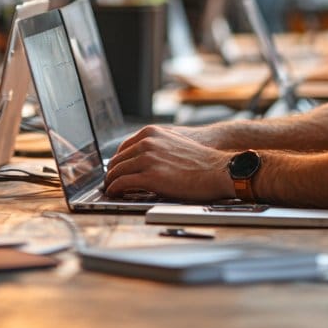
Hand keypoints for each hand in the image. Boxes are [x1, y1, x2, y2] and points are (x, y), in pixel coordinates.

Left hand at [104, 125, 234, 202]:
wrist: (217, 170)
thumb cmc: (200, 161)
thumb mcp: (173, 143)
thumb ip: (155, 147)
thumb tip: (141, 160)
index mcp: (151, 133)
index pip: (123, 147)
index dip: (117, 162)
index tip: (116, 170)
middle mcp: (147, 143)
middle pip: (117, 160)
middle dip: (112, 173)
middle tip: (110, 183)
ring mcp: (147, 159)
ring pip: (116, 172)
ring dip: (111, 183)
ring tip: (111, 190)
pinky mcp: (150, 177)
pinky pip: (122, 183)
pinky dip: (115, 190)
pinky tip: (115, 194)